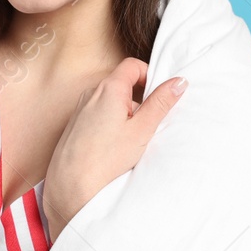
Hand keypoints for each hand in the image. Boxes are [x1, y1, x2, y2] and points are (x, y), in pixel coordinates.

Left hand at [41, 58, 186, 241]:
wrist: (71, 185)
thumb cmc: (106, 158)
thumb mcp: (142, 129)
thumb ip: (161, 103)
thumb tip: (178, 82)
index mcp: (108, 88)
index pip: (132, 66)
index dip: (149, 75)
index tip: (159, 94)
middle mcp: (90, 94)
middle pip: (121, 85)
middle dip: (138, 100)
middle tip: (148, 123)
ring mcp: (79, 109)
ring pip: (109, 102)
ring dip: (124, 114)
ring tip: (131, 140)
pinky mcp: (74, 126)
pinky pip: (97, 115)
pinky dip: (110, 124)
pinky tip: (114, 147)